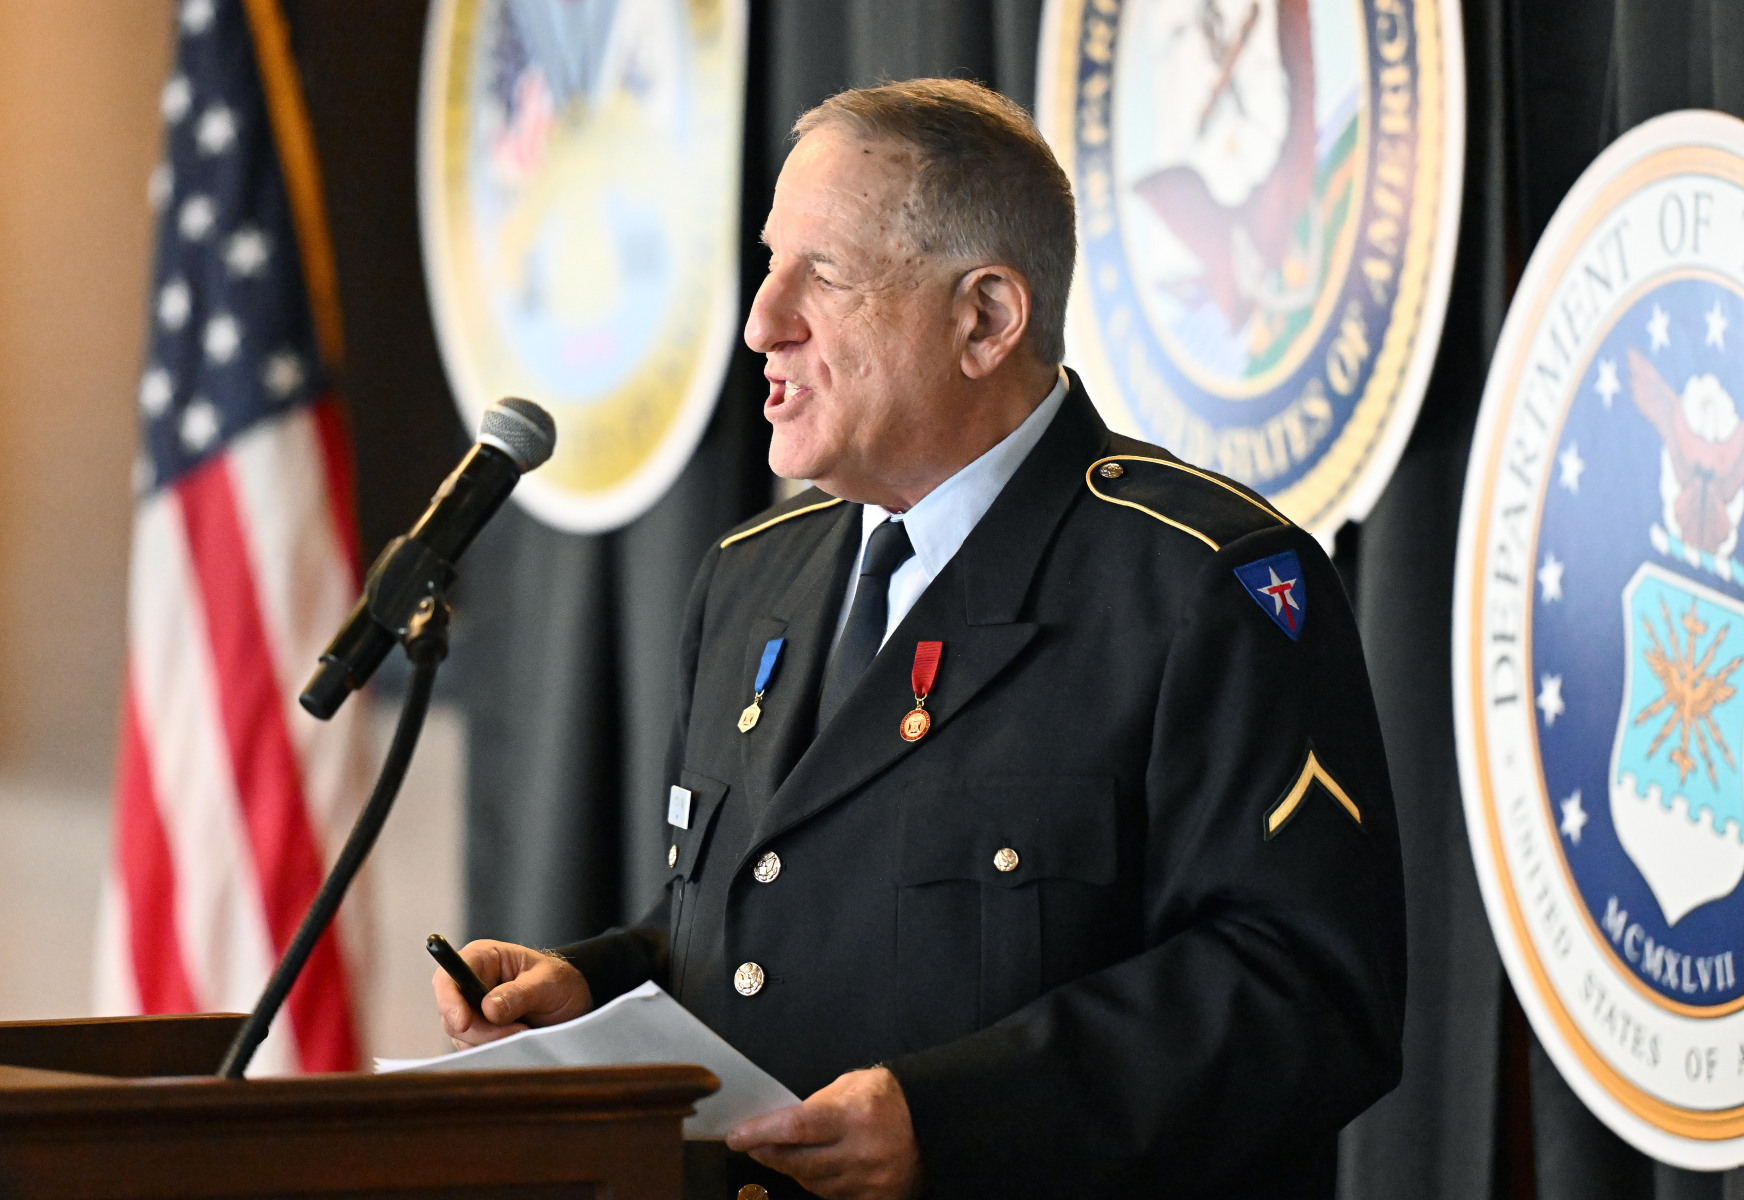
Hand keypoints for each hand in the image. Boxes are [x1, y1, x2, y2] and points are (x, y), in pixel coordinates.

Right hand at [432, 940, 591, 1046]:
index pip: (448, 977)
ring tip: (525, 1031)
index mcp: (483, 958)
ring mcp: (471, 1009)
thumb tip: (487, 1009)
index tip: (464, 1022)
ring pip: (461, 1035)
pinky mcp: (478, 1031)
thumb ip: (519, 993)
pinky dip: (493, 1049)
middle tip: (518, 1031)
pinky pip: (473, 1047)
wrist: (574, 1004)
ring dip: (492, 1040)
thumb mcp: (549, 982)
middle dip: (481, 1029)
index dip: (449, 1000)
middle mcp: (470, 982)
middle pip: (451, 1013)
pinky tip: (517, 1040)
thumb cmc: (560, 982)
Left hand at [726, 1067, 921, 1199]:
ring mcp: (870, 1181)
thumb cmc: (886, 1096)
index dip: (761, 1133)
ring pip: (813, 1184)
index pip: (796, 1127)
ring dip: (791, 1170)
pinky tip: (811, 1169)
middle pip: (799, 1162)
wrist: (935, 1121)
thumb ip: (816, 1105)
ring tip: (780, 1154)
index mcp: (855, 1115)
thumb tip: (779, 1125)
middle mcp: (862, 1152)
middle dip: (768, 1153)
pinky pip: (834, 1196)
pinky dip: (817, 1183)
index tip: (736, 1136)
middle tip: (750, 1144)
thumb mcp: (851, 1085)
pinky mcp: (878, 1199)